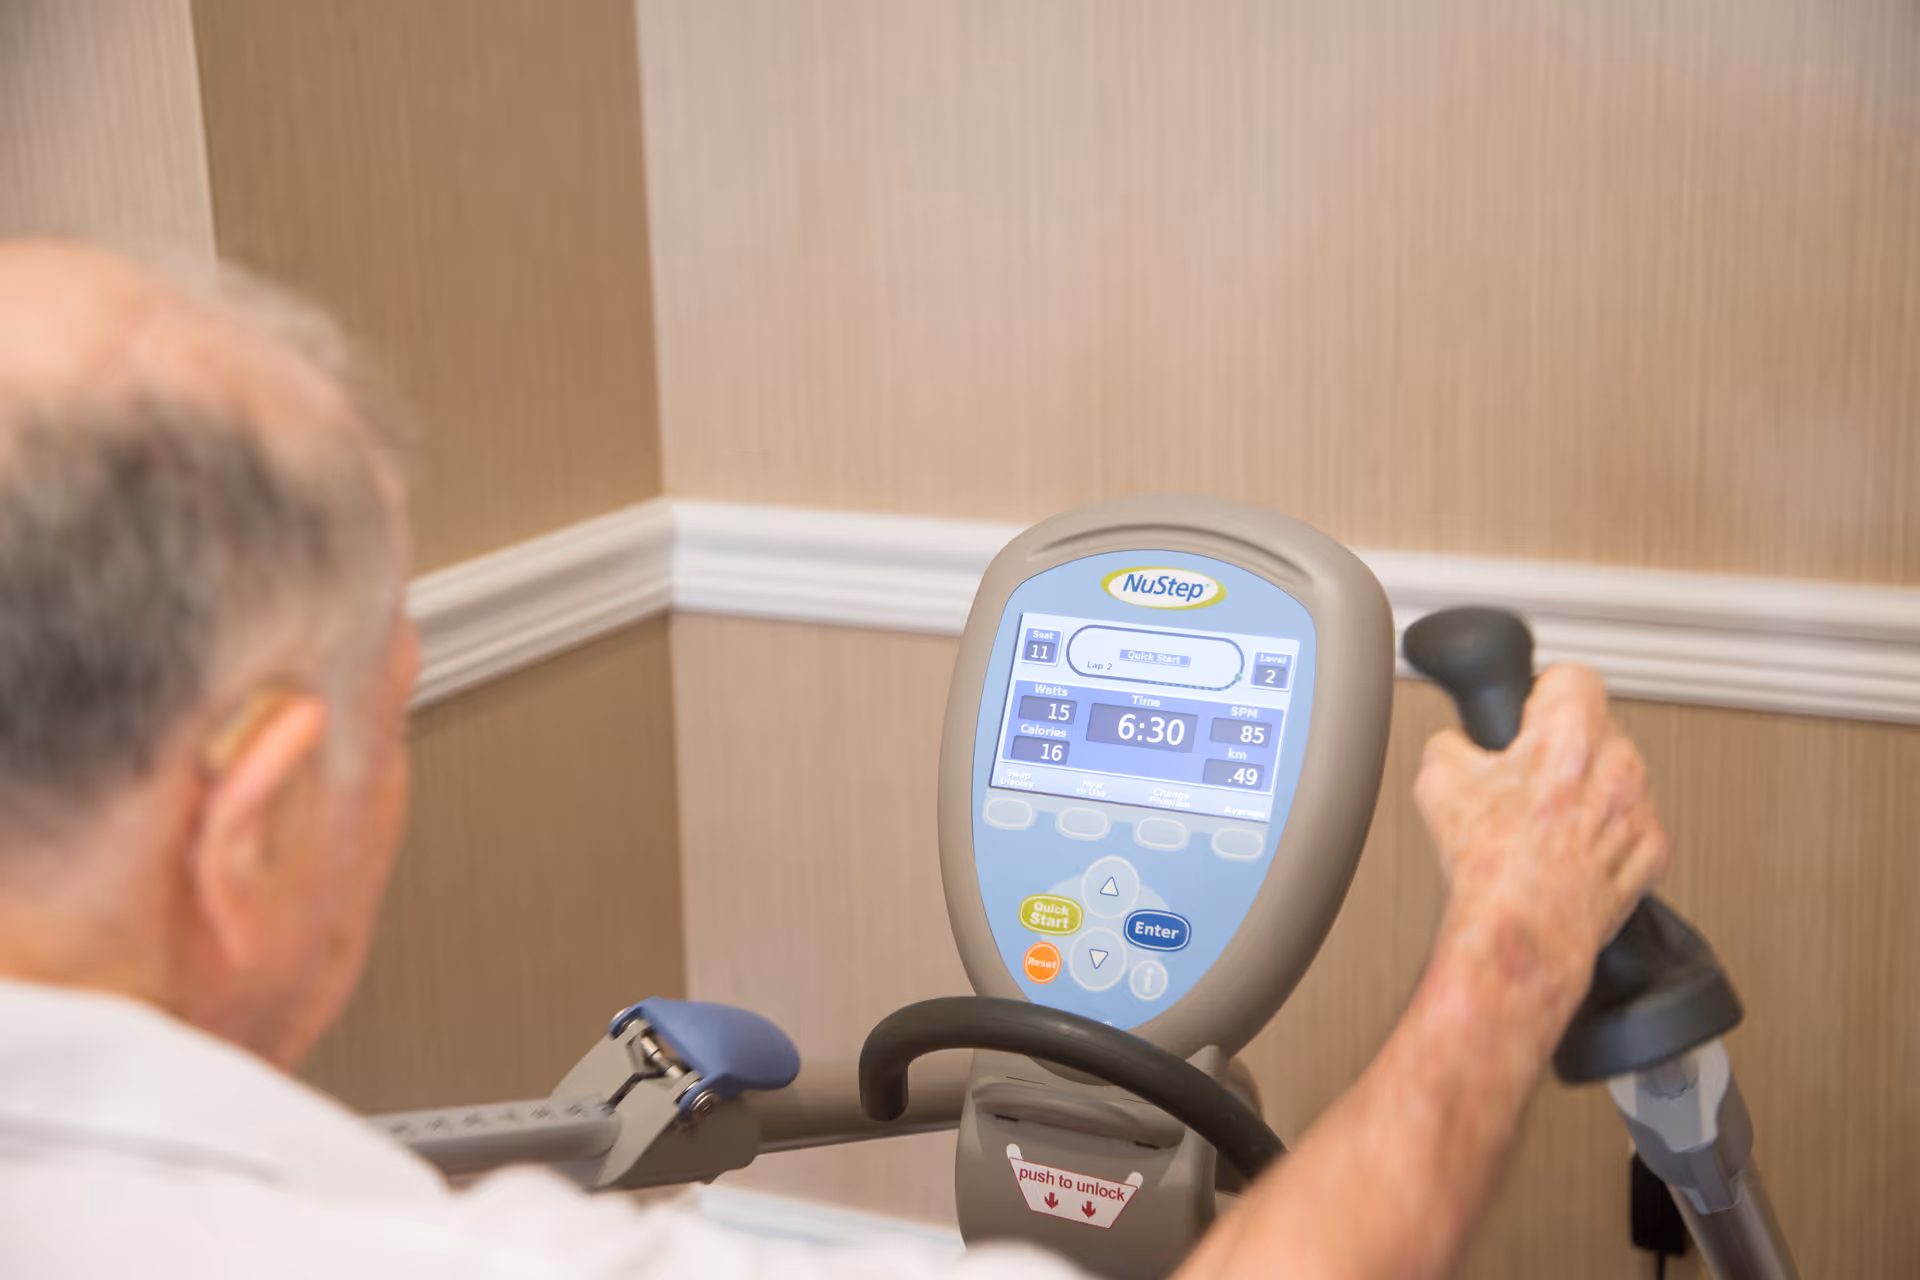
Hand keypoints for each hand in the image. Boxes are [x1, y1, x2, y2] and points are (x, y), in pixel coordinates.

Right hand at [1414, 665, 1670, 1003]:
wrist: (1521, 932)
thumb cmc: (1490, 867)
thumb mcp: (1438, 782)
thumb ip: (1452, 742)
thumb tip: (1459, 744)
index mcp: (1569, 735)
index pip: (1572, 675)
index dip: (1542, 692)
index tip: (1530, 714)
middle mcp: (1617, 765)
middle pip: (1597, 728)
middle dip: (1564, 747)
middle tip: (1527, 777)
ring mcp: (1640, 810)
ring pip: (1619, 777)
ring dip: (1589, 789)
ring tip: (1546, 820)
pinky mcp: (1652, 853)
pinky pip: (1633, 826)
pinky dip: (1607, 834)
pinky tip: (1569, 850)